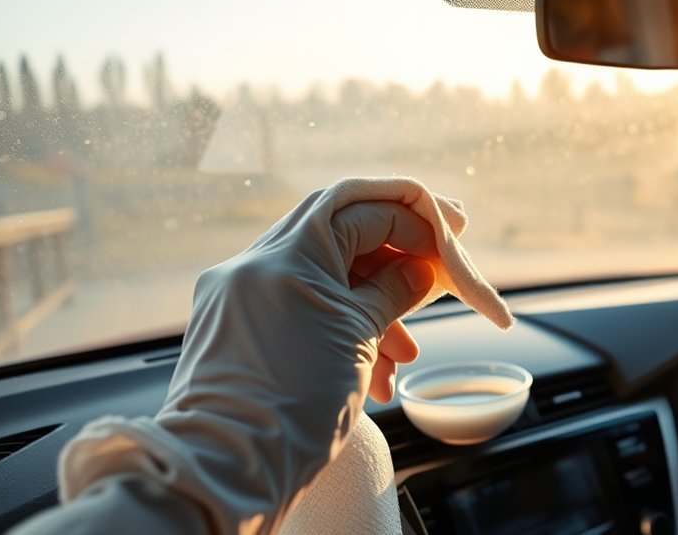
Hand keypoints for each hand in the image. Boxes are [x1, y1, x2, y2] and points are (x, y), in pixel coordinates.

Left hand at [145, 194, 440, 530]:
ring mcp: (239, 292)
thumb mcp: (361, 338)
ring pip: (321, 276)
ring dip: (369, 304)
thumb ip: (393, 292)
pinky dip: (337, 324)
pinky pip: (297, 305)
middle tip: (435, 264)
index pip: (362, 210)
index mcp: (288, 253)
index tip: (444, 250)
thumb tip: (419, 270)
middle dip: (392, 254)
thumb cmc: (297, 401)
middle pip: (339, 233)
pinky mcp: (235, 324)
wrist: (233, 466)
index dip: (412, 225)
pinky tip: (371, 368)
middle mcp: (255, 261)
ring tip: (403, 354)